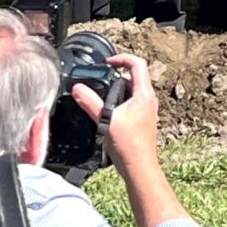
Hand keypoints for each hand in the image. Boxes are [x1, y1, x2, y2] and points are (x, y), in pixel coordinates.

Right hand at [77, 51, 161, 167]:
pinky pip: (133, 101)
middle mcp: (149, 99)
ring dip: (118, 89)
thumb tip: (78, 89)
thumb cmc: (128, 146)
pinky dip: (121, 100)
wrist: (139, 167)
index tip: (108, 62)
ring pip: (133, 90)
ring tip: (102, 96)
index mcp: (144, 94)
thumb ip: (90, 103)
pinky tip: (109, 112)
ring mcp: (148, 109)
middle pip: (135, 76)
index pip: (137, 64)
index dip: (122, 58)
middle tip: (101, 78)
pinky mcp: (144, 118)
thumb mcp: (105, 120)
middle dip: (117, 75)